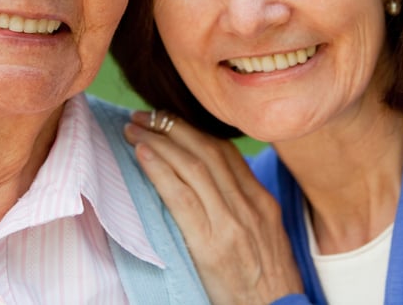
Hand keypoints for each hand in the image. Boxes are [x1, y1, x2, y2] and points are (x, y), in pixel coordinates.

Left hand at [125, 111, 303, 304]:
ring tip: (133, 129)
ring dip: (158, 141)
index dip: (193, 131)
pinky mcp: (212, 245)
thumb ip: (244, 210)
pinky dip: (160, 170)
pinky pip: (181, 197)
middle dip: (172, 127)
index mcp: (262, 201)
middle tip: (143, 115)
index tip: (168, 120)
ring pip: (193, 166)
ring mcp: (232, 223)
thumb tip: (213, 189)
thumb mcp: (267, 240)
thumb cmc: (269, 288)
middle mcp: (249, 205)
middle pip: (207, 150)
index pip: (226, 152)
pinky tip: (142, 155)